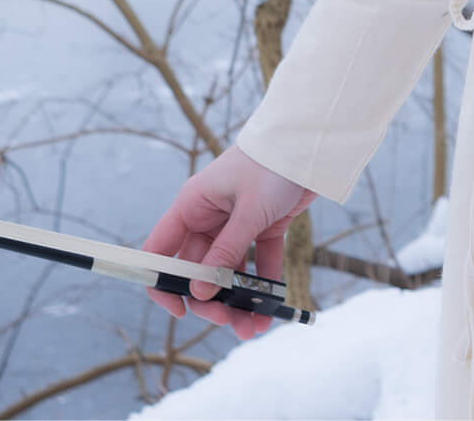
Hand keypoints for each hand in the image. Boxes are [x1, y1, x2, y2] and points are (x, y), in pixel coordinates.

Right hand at [143, 145, 315, 341]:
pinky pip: (257, 264)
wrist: (311, 144)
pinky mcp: (264, 226)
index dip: (162, 283)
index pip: (161, 251)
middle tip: (227, 319)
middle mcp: (210, 216)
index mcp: (193, 205)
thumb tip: (199, 294)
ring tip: (250, 329)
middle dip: (210, 300)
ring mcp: (236, 223)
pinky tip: (268, 313)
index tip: (179, 311)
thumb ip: (225, 252)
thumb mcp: (248, 211)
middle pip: (198, 270)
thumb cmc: (272, 165)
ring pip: (228, 272)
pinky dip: (262, 287)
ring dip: (237, 300)